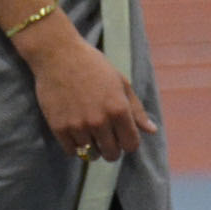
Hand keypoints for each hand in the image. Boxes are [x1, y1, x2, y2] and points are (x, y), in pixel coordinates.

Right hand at [19, 22, 153, 159]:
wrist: (58, 55)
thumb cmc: (93, 66)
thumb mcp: (121, 83)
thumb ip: (136, 110)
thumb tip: (152, 131)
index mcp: (118, 110)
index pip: (131, 145)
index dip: (129, 142)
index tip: (122, 135)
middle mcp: (99, 121)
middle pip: (111, 154)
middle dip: (112, 148)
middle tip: (106, 136)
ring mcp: (78, 126)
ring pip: (92, 154)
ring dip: (93, 145)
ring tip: (89, 129)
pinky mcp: (59, 128)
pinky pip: (72, 151)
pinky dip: (76, 145)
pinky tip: (76, 132)